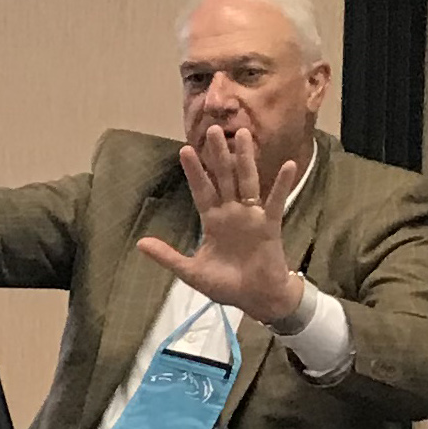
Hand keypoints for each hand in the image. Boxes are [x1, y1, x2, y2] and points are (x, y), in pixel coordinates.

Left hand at [141, 111, 311, 324]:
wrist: (255, 299)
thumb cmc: (226, 285)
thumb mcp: (191, 272)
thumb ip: (168, 256)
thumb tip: (140, 243)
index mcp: (213, 221)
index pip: (201, 191)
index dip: (195, 172)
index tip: (185, 150)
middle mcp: (232, 213)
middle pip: (223, 178)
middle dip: (217, 155)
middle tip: (212, 129)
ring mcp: (251, 216)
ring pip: (247, 181)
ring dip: (245, 159)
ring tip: (243, 134)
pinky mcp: (270, 225)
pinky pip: (276, 201)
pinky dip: (282, 184)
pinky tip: (287, 165)